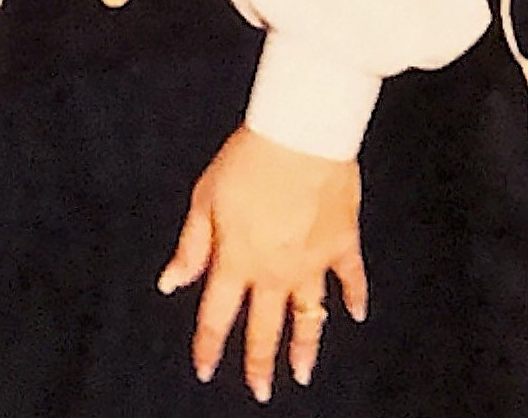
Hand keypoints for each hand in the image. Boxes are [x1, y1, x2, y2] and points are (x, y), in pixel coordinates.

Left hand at [157, 127, 364, 401]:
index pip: (217, 316)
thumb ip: (191, 247)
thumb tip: (170, 282)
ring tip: (302, 373)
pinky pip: (350, 279)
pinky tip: (357, 313)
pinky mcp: (342, 243)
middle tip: (260, 391)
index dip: (208, 345)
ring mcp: (312, 262)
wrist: (301, 135)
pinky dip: (355, 297)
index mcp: (236, 261)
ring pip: (309, 317)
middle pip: (264, 329)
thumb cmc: (249, 160)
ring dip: (305, 348)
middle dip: (258, 364)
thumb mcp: (205, 199)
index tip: (205, 369)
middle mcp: (274, 271)